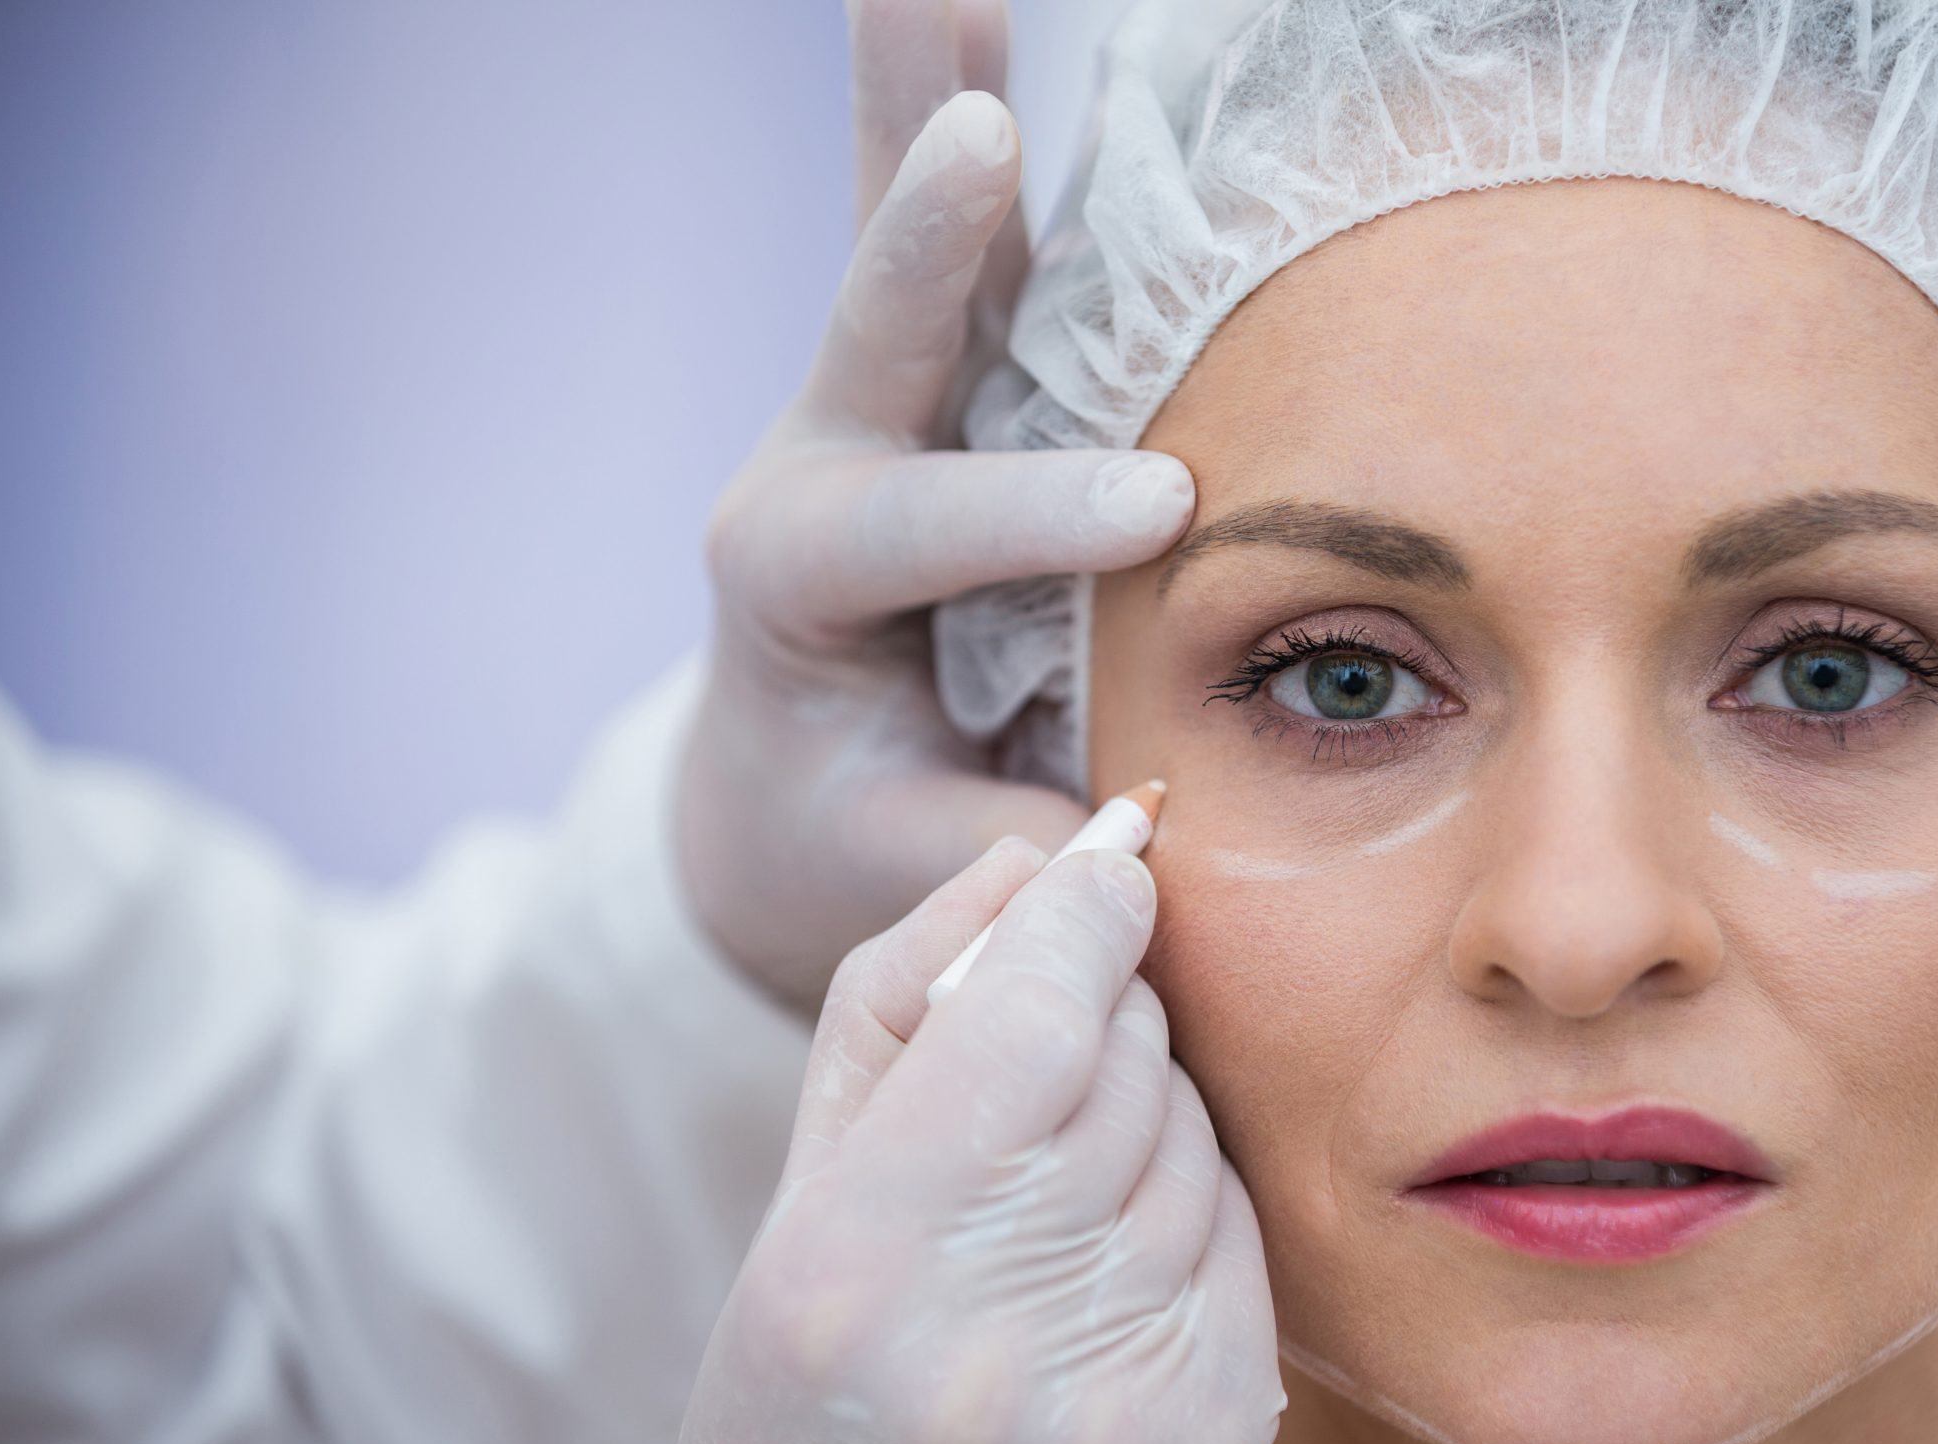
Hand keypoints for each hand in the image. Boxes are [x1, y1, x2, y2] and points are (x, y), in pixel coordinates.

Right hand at [632, 838, 1283, 1443]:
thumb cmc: (792, 1417)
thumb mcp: (796, 1203)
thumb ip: (903, 1007)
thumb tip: (1040, 860)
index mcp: (855, 1262)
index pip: (1034, 1008)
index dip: (1086, 906)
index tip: (1110, 858)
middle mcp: (992, 1343)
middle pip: (1132, 1064)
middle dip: (1109, 1015)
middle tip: (1056, 1047)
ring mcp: (1118, 1418)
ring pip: (1200, 1148)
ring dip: (1151, 1126)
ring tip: (1057, 1200)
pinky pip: (1241, 1253)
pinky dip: (1189, 1228)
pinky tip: (1111, 1278)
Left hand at [677, 0, 1194, 1009]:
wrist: (777, 796)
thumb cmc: (840, 833)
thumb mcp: (890, 863)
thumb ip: (986, 842)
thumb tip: (1129, 827)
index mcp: (794, 580)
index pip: (913, 530)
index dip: (1028, 514)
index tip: (1160, 507)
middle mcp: (825, 457)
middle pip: (877, 324)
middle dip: (932, 232)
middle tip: (977, 133)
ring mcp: (882, 399)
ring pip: (917, 238)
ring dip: (933, 96)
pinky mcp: (935, 373)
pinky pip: (958, 236)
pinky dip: (970, 99)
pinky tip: (978, 4)